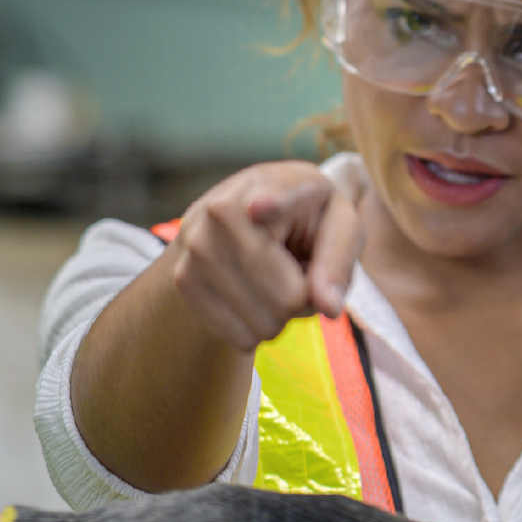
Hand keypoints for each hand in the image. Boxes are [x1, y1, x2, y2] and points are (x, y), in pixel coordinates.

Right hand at [168, 162, 361, 350]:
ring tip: (274, 279)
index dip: (269, 202)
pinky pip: (240, 338)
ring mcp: (197, 246)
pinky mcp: (182, 280)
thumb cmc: (305, 219)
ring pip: (264, 324)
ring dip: (280, 315)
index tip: (259, 207)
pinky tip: (251, 294)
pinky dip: (255, 329)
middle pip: (286, 298)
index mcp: (272, 183)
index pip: (269, 197)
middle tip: (297, 270)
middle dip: (303, 297)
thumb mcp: (339, 225)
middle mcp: (223, 209)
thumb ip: (339, 261)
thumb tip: (327, 306)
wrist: (243, 215)